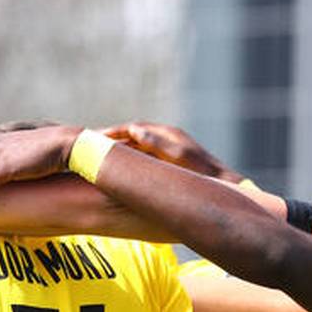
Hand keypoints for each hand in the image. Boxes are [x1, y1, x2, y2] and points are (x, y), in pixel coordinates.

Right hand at [103, 121, 238, 179]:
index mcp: (165, 134)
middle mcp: (164, 139)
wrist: (221, 183)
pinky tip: (120, 174)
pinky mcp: (167, 163)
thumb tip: (135, 130)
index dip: (112, 133)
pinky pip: (142, 159)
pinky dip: (128, 163)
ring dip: (118, 153)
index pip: (131, 129)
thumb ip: (156, 142)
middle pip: (131, 136)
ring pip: (135, 148)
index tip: (93, 139)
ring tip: (99, 162)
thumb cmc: (200, 170)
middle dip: (111, 142)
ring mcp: (165, 150)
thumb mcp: (177, 154)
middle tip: (89, 149)